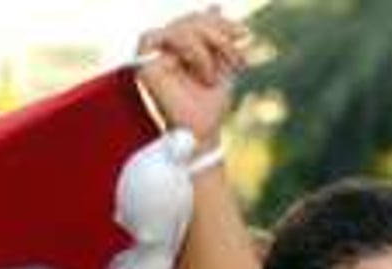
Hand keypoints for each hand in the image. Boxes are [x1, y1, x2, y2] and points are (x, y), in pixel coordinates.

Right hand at [136, 7, 248, 147]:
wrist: (204, 132)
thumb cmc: (210, 104)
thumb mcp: (221, 61)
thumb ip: (216, 34)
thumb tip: (214, 4)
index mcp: (173, 47)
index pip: (194, 18)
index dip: (221, 22)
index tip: (245, 36)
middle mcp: (158, 50)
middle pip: (190, 18)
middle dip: (220, 34)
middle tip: (238, 58)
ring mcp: (148, 57)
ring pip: (183, 26)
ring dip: (212, 43)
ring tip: (223, 69)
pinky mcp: (145, 66)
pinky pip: (174, 40)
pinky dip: (197, 54)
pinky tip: (206, 75)